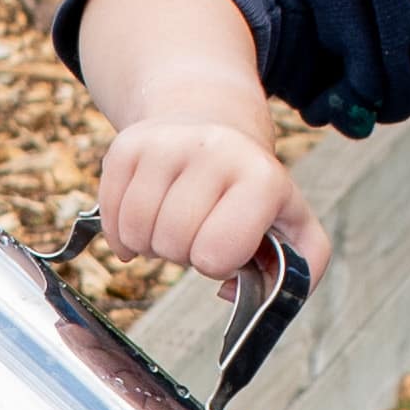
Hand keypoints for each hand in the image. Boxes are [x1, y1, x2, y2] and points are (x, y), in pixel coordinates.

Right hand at [94, 117, 325, 288]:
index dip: (218, 263)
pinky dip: (122, 230)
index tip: (226, 247)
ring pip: (136, 231)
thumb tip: (231, 289)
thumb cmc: (250, 187)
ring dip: (150, 243)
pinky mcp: (128, 145)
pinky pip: (110, 214)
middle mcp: (214, 151)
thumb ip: (298, 273)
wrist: (211, 119)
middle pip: (173, 244)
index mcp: (262, 177)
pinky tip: (144, 217)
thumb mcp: (295, 223)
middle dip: (182, 254)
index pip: (216, 254)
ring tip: (171, 223)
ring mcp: (166, 144)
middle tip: (195, 235)